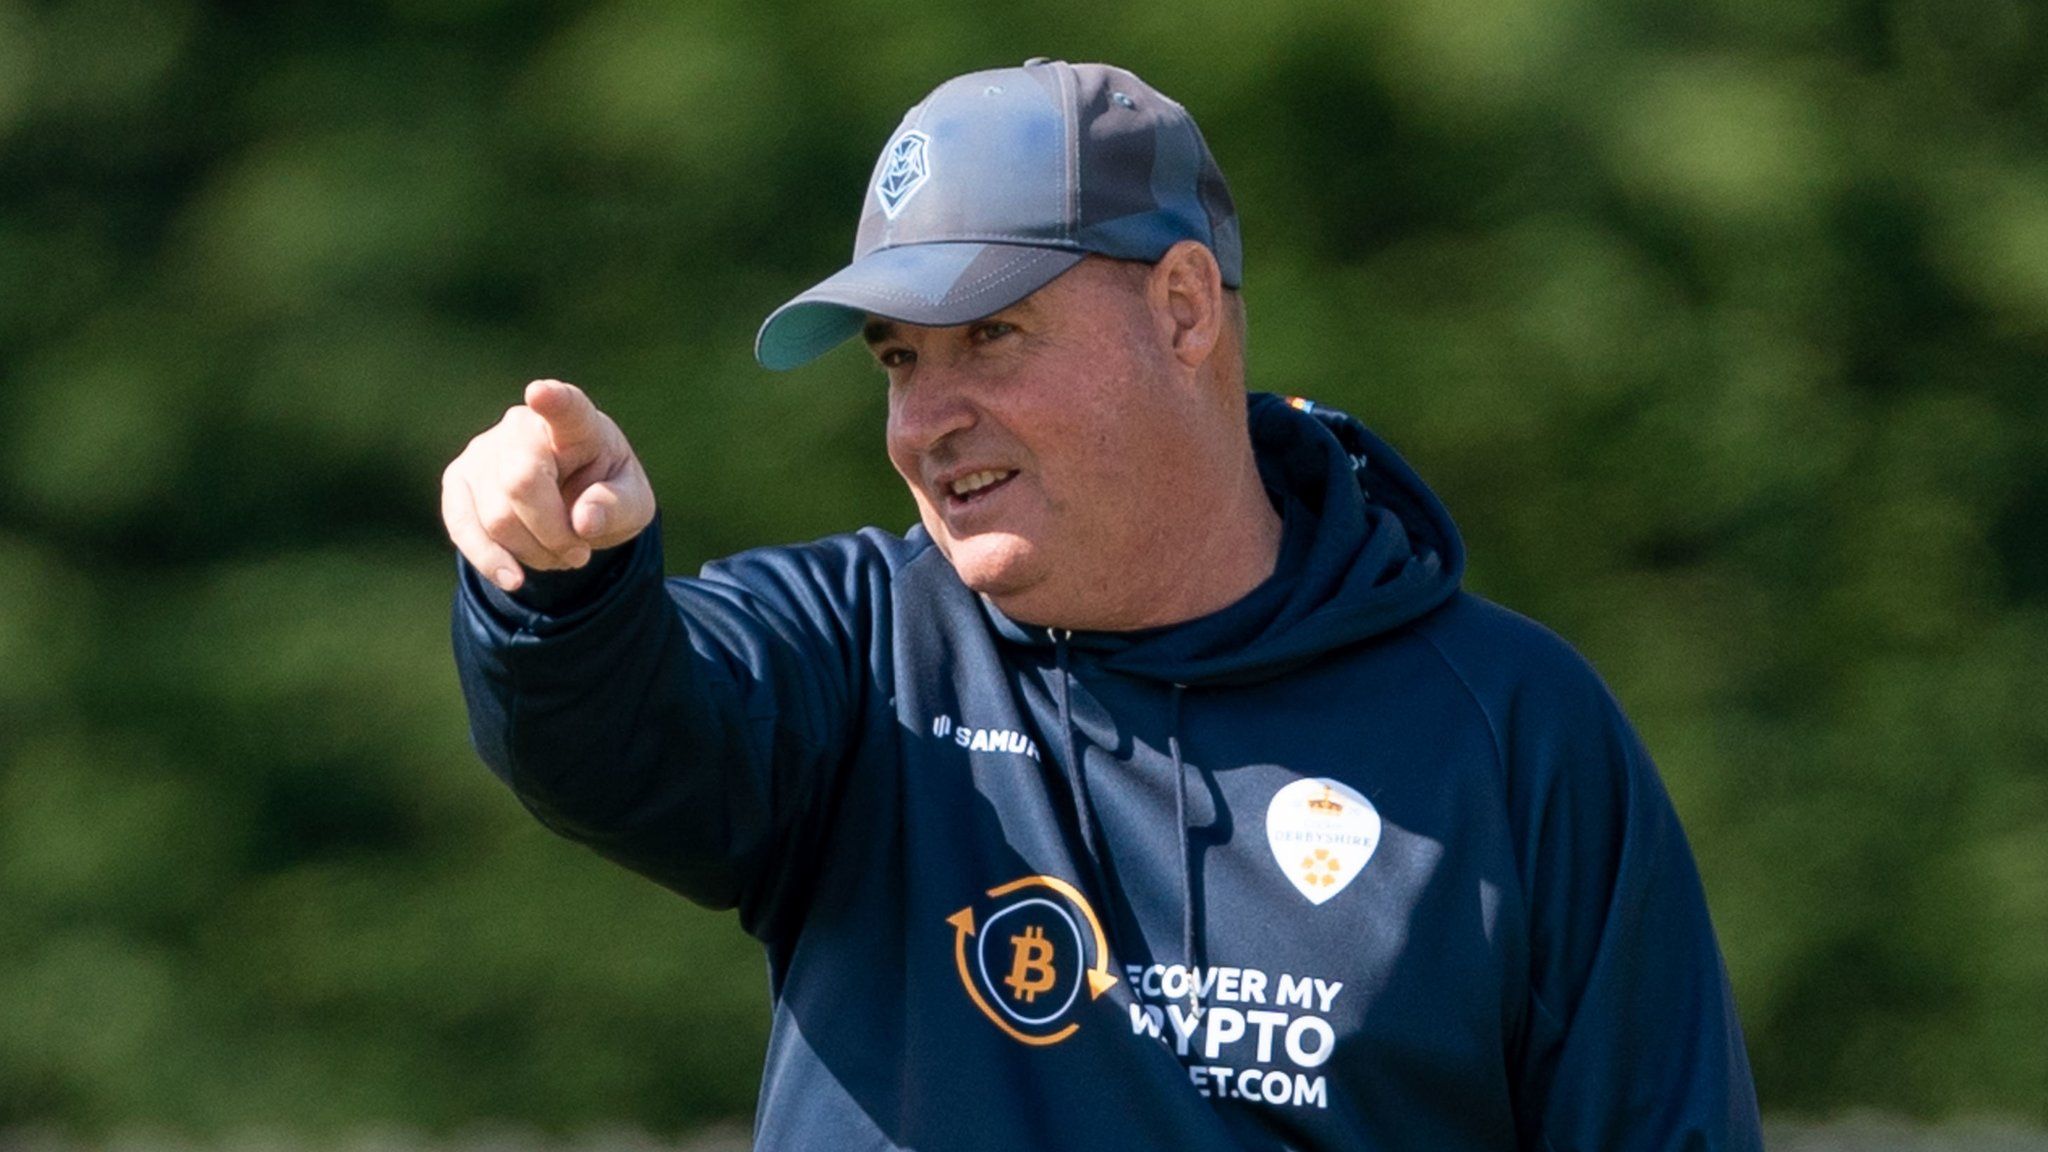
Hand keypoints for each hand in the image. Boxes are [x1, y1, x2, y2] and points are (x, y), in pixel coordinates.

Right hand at [441, 379, 654, 591]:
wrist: (573, 508)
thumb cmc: (607, 495)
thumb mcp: (632, 505)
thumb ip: (617, 507)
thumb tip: (584, 520)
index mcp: (578, 424)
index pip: (566, 409)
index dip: (554, 401)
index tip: (540, 393)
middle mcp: (524, 427)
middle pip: (522, 481)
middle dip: (553, 532)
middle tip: (579, 552)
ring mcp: (484, 451)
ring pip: (496, 516)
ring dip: (533, 552)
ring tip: (559, 554)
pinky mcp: (458, 481)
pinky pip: (461, 525)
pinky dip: (489, 559)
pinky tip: (514, 578)